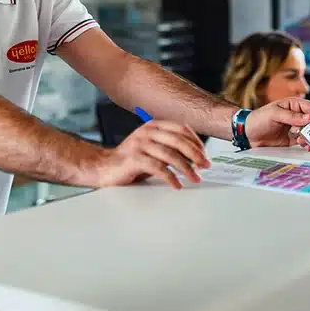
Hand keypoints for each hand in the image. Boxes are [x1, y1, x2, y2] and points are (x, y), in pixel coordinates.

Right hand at [93, 120, 210, 189]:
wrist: (105, 166)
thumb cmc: (132, 159)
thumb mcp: (153, 148)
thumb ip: (170, 147)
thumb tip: (196, 157)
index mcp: (154, 125)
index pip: (182, 129)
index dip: (196, 142)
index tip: (204, 155)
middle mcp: (147, 132)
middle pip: (178, 141)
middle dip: (195, 155)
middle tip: (205, 166)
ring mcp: (140, 144)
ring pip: (170, 155)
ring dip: (186, 169)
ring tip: (194, 178)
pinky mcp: (134, 159)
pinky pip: (158, 168)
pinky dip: (171, 178)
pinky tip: (177, 185)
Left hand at [245, 97, 309, 149]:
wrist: (247, 133)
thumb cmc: (258, 119)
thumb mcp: (274, 114)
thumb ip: (291, 116)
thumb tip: (308, 117)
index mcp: (293, 105)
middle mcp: (296, 116)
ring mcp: (295, 128)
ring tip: (305, 141)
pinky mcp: (292, 139)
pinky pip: (304, 141)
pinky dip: (307, 144)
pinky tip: (305, 145)